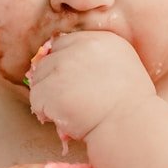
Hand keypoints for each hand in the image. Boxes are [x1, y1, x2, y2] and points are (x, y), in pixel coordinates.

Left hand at [27, 31, 155, 141]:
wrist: (130, 127)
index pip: (65, 44)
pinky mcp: (51, 88)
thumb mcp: (123, 67)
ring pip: (38, 80)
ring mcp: (64, 67)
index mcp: (101, 39)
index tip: (72, 83)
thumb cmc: (131, 106)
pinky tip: (64, 118)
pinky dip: (45, 112)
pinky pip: (36, 100)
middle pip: (48, 60)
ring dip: (48, 97)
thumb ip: (97, 59)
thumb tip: (67, 64)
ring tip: (69, 111)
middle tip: (69, 100)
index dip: (64, 65)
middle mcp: (81, 47)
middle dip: (52, 81)